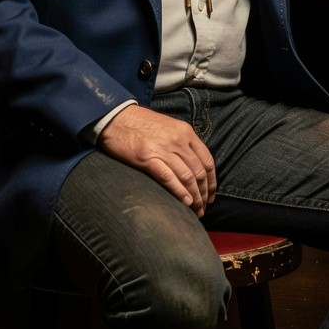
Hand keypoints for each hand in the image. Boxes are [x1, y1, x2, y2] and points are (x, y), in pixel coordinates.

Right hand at [97, 105, 216, 215]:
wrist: (116, 117)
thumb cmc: (140, 123)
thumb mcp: (168, 127)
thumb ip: (182, 143)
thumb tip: (192, 165)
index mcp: (186, 132)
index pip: (207, 161)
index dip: (212, 181)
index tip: (211, 195)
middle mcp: (178, 141)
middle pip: (199, 172)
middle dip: (204, 193)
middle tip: (204, 207)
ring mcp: (163, 149)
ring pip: (187, 177)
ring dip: (194, 197)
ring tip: (196, 210)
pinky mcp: (148, 158)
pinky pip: (169, 178)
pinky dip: (180, 192)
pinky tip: (185, 202)